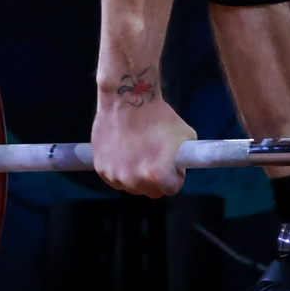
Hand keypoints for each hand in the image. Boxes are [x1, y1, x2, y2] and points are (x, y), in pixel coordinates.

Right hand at [91, 77, 196, 197]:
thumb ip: (188, 157)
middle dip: (157, 179)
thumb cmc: (158, 115)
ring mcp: (115, 175)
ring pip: (132, 187)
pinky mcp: (101, 168)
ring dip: (137, 176)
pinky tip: (126, 151)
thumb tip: (187, 166)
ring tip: (140, 151)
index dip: (175, 176)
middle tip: (157, 159)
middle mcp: (134, 180)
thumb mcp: (186, 136)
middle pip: (151, 192)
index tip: (173, 166)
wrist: (126, 98)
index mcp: (156, 175)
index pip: (172, 188)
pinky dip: (121, 169)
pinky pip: (115, 178)